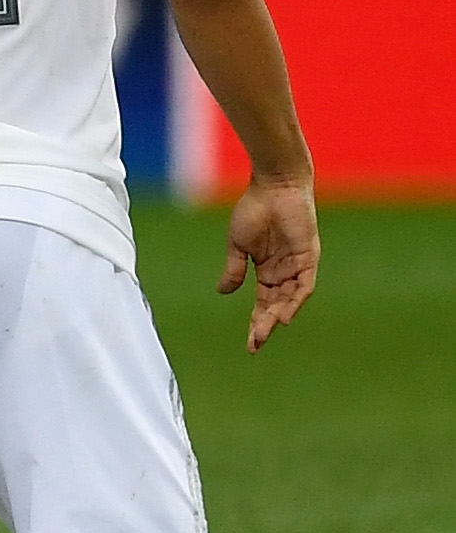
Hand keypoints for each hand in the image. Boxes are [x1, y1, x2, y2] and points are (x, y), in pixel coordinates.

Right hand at [218, 174, 317, 351]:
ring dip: (278, 316)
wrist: (273, 187)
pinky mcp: (308, 258)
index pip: (263, 303)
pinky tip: (286, 315)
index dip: (256, 323)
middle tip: (255, 344)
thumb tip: (223, 292)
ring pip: (290, 299)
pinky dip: (296, 301)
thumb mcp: (238, 245)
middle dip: (265, 325)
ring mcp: (297, 266)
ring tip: (266, 332)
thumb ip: (234, 269)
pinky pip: (304, 285)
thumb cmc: (254, 210)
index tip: (250, 344)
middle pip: (276, 306)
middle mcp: (284, 272)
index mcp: (266, 270)